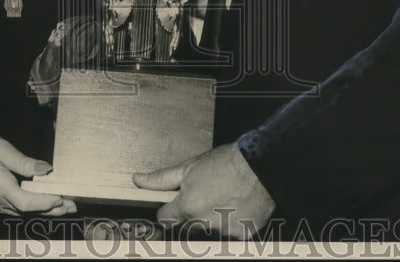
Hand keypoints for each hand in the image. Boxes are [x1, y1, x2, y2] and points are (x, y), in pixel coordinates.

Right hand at [0, 131, 75, 216]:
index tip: (64, 198)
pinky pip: (12, 208)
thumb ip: (24, 162)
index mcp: (0, 187)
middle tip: (72, 206)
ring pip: (20, 211)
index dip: (47, 202)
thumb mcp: (1, 148)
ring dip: (42, 209)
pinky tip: (37, 201)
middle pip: (27, 210)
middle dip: (52, 209)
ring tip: (62, 205)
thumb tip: (45, 170)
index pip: (28, 202)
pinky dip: (28, 206)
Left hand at [132, 143, 274, 237]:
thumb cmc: (228, 163)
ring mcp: (223, 232)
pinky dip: (233, 225)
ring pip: (210, 231)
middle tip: (208, 196)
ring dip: (214, 220)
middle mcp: (203, 223)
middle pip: (188, 226)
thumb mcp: (190, 166)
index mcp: (187, 207)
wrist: (260, 164)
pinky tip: (237, 207)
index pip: (166, 219)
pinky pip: (231, 236)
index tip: (176, 205)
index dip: (170, 210)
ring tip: (224, 199)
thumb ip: (161, 179)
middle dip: (194, 214)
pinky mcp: (241, 236)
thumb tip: (139, 180)